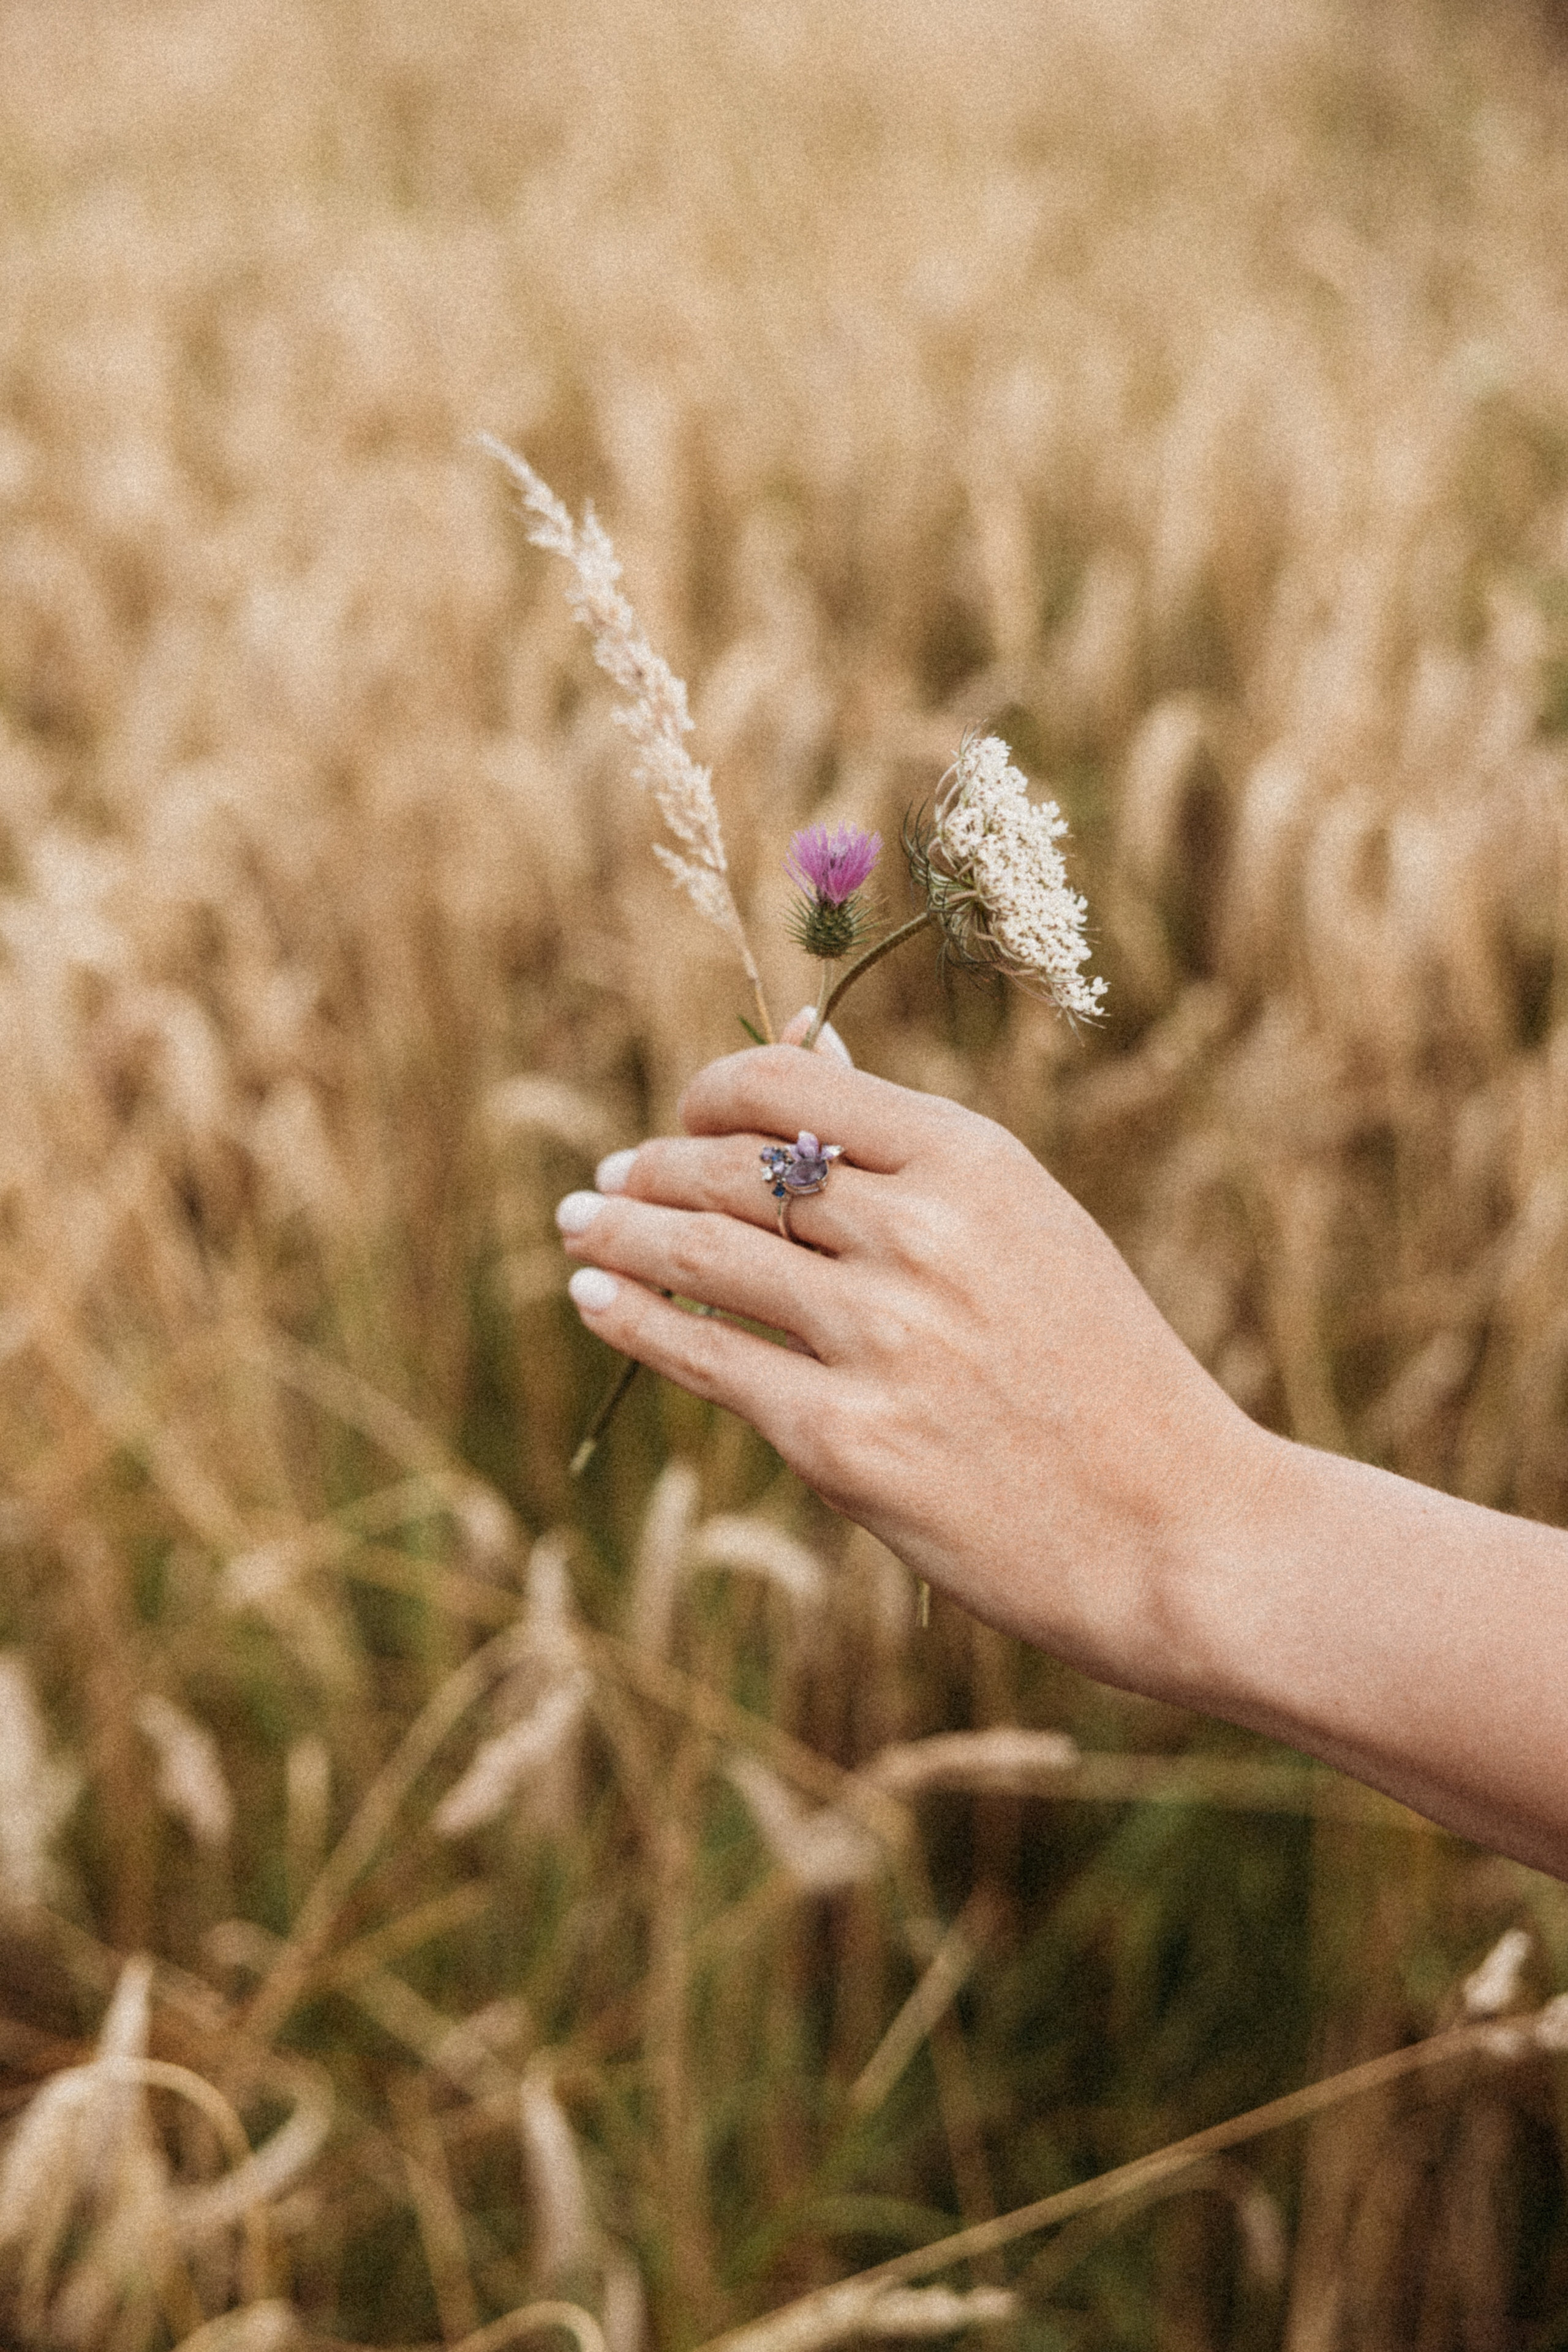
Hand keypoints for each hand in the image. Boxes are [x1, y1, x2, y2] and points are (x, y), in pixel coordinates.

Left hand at [554, 1040, 1263, 1697]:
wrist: (1178, 1529)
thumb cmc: (1109, 1374)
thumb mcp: (1032, 1230)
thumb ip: (913, 1156)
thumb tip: (806, 1054)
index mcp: (975, 1162)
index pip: (790, 1088)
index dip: (714, 1092)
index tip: (685, 1114)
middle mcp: (919, 1235)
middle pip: (731, 1169)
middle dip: (651, 1167)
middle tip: (609, 1180)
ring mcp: (875, 1340)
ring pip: (699, 1254)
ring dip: (618, 1232)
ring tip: (579, 1225)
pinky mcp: (841, 1442)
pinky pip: (702, 1359)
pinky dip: (629, 1319)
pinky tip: (593, 1298)